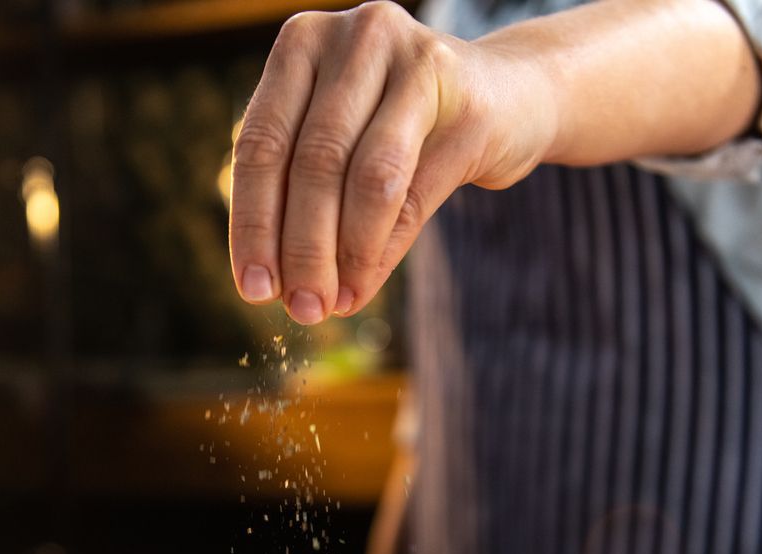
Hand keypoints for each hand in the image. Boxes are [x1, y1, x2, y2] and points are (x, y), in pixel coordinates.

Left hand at [228, 1, 557, 323]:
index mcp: (303, 42)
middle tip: (300, 308)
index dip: (252, 222)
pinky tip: (364, 286)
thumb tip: (271, 284)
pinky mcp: (468, 104)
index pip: (261, 142)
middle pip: (312, 162)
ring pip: (365, 179)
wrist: (509, 94)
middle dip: (301, 249)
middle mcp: (357, 38)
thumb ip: (300, 189)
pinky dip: (382, 251)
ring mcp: (417, 61)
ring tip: (333, 304)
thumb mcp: (340, 139)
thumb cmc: (403, 124)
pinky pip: (413, 194)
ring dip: (344, 255)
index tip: (252, 288)